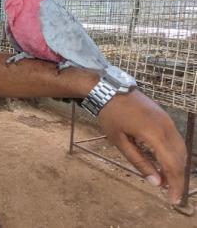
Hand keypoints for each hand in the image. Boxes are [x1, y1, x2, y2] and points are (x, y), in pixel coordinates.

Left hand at [98, 89, 185, 203]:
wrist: (109, 89)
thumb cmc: (110, 116)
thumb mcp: (120, 141)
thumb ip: (139, 161)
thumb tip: (155, 182)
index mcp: (154, 134)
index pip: (171, 164)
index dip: (174, 184)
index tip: (172, 199)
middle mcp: (166, 127)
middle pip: (180, 158)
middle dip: (178, 178)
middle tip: (170, 193)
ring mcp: (168, 121)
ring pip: (181, 149)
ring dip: (177, 166)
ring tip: (167, 181)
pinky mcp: (165, 117)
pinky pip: (176, 139)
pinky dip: (174, 154)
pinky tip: (165, 163)